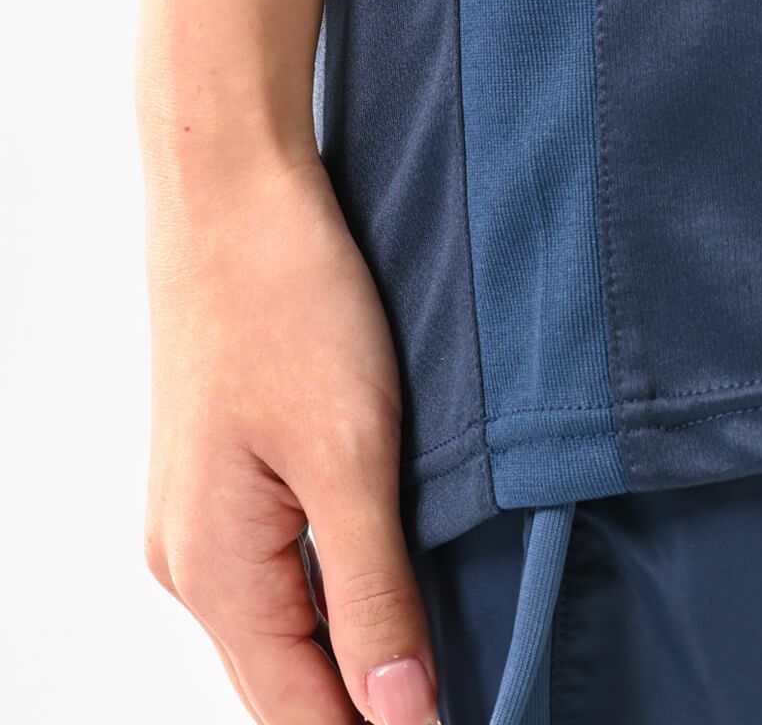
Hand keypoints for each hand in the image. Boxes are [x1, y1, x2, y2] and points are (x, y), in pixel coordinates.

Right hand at [141, 151, 438, 724]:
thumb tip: (400, 716)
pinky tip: (385, 580)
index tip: (465, 721)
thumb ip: (371, 595)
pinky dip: (332, 590)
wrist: (233, 194)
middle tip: (461, 694)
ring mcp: (201, 512)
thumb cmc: (286, 305)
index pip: (300, 715)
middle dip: (368, 702)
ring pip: (284, 624)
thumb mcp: (348, 457)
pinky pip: (278, 566)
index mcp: (213, 570)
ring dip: (353, 648)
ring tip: (436, 659)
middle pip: (285, 680)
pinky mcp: (225, 469)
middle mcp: (191, 558)